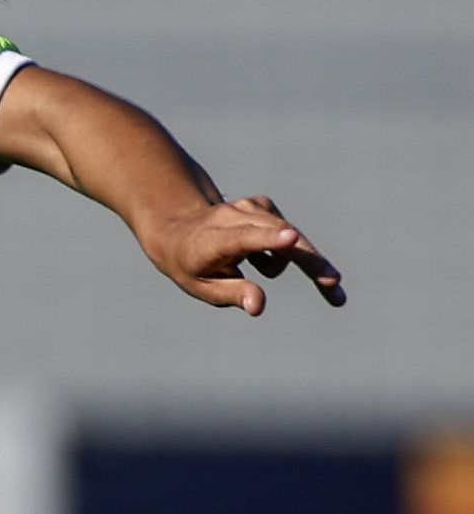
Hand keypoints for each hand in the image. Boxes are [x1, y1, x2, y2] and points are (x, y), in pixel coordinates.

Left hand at [140, 196, 343, 314]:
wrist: (178, 230)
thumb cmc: (190, 264)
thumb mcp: (202, 286)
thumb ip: (232, 293)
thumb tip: (258, 306)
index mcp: (214, 239)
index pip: (242, 238)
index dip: (267, 240)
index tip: (290, 237)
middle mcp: (233, 217)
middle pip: (279, 237)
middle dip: (311, 262)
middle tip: (334, 286)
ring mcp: (250, 208)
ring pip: (291, 236)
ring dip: (312, 263)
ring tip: (331, 292)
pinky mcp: (263, 206)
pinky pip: (286, 236)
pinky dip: (284, 253)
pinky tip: (257, 260)